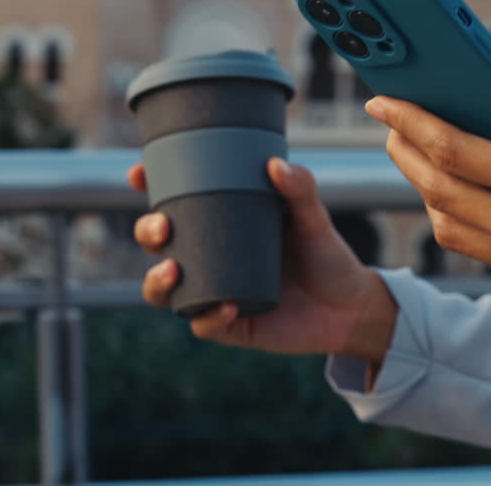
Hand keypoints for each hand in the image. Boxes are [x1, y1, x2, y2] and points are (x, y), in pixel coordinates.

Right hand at [129, 158, 397, 362]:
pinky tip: (225, 306)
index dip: (148, 188)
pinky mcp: (228, 325)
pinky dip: (208, 316)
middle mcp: (209, 257)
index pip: (174, 203)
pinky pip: (203, 323)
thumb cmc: (326, 255)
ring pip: (164, 289)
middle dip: (146, 233)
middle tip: (162, 226)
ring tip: (172, 270)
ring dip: (156, 280)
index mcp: (220, 223)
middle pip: (157, 245)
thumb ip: (300, 189)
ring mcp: (214, 292)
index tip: (138, 174)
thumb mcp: (313, 218)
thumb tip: (275, 164)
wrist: (351, 308)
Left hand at [368, 51, 490, 320]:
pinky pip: (480, 250)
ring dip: (425, 190)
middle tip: (390, 122)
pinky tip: (458, 188)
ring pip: (452, 229)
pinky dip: (456, 218)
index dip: (410, 122)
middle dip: (405, 154)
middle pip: (440, 192)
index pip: (455, 152)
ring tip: (417, 152)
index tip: (382, 100)